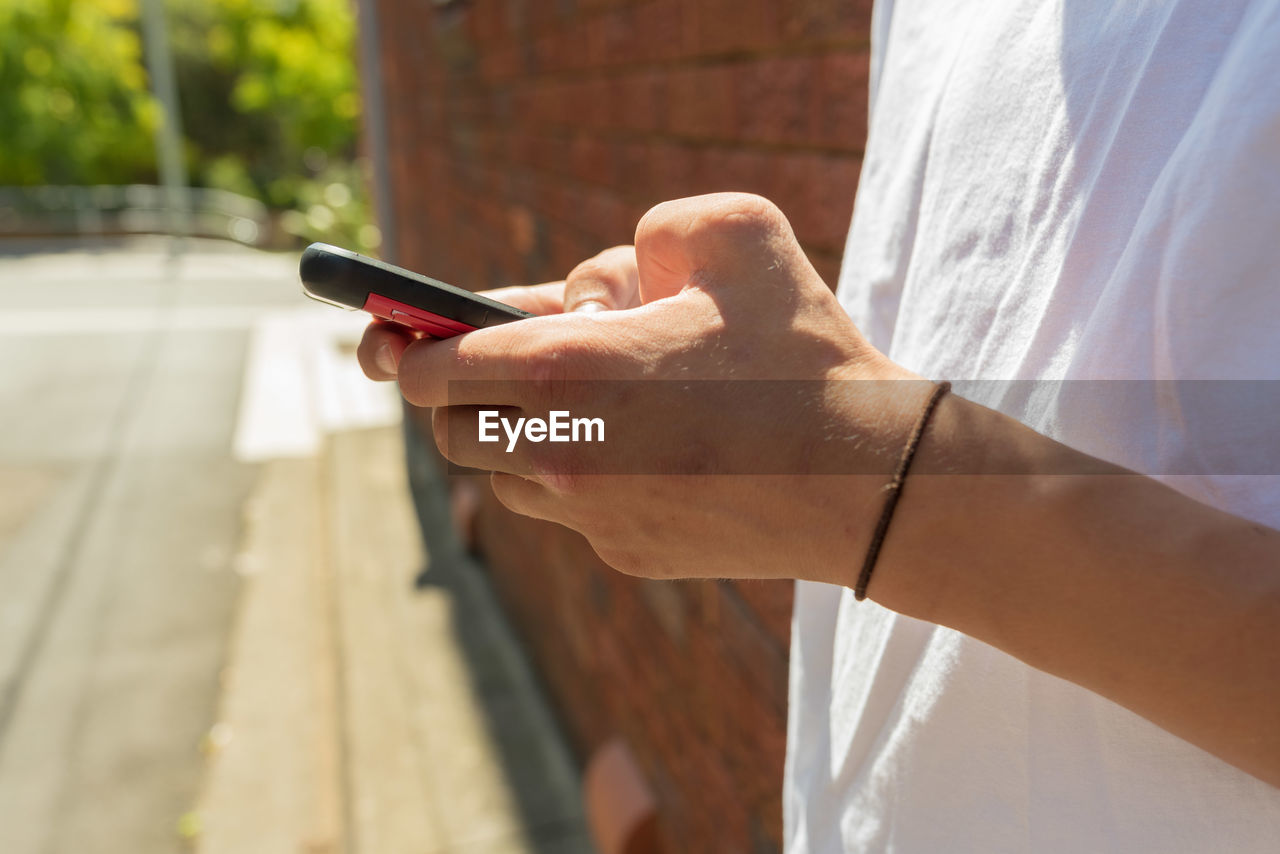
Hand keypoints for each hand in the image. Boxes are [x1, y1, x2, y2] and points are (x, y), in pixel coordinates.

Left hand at [362, 193, 923, 583]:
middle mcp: (561, 453)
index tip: (385, 334)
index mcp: (568, 370)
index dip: (400, 347)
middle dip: (461, 392)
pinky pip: (568, 511)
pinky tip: (636, 448)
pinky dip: (576, 474)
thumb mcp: (735, 233)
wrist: (871, 479)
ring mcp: (591, 516)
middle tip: (491, 362)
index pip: (430, 369)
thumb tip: (598, 284)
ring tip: (577, 401)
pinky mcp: (628, 553)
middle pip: (452, 431)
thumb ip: (647, 230)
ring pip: (505, 477)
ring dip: (516, 434)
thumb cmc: (804, 350)